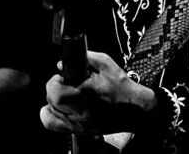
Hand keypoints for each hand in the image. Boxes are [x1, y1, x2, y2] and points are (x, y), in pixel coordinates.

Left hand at [40, 51, 155, 135]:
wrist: (137, 110)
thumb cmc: (123, 88)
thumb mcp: (106, 64)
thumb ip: (85, 58)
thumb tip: (63, 62)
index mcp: (84, 94)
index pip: (54, 90)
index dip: (55, 80)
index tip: (62, 76)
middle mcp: (80, 112)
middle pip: (51, 100)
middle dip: (55, 88)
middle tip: (65, 83)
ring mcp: (79, 124)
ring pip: (52, 112)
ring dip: (54, 100)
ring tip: (66, 94)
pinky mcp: (81, 131)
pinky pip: (54, 125)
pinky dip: (51, 115)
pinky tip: (58, 108)